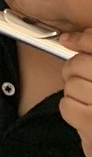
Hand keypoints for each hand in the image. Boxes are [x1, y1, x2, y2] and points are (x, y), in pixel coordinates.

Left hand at [59, 30, 91, 156]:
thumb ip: (91, 51)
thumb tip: (67, 39)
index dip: (81, 40)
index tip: (68, 41)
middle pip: (79, 65)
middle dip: (74, 72)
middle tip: (83, 83)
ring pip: (71, 86)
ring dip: (74, 95)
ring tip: (89, 104)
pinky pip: (67, 106)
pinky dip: (71, 112)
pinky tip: (86, 118)